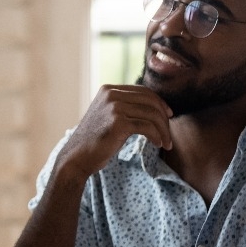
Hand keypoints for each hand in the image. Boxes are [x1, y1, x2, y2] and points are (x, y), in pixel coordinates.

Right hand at [57, 85, 172, 178]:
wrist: (76, 157)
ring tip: (166, 142)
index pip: (142, 91)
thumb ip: (123, 107)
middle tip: (169, 133)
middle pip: (150, 100)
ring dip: (163, 130)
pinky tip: (157, 144)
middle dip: (164, 117)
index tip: (168, 116)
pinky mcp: (118, 123)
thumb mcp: (107, 116)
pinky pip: (147, 127)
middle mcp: (111, 94)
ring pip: (152, 114)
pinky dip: (156, 136)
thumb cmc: (94, 141)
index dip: (159, 103)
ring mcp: (114, 107)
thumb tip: (154, 106)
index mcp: (108, 89)